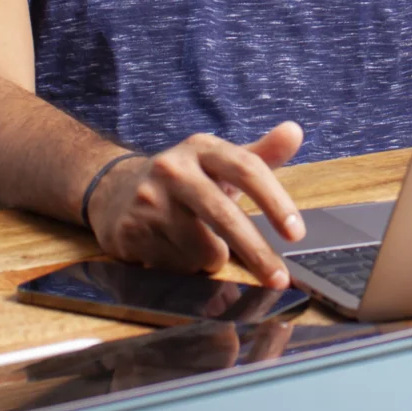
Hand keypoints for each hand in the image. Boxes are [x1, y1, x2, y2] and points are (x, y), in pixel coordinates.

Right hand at [88, 122, 307, 285]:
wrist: (115, 191)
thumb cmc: (185, 181)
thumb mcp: (219, 163)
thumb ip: (260, 154)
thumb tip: (295, 132)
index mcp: (202, 148)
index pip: (247, 170)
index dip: (275, 202)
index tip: (296, 233)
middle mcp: (173, 169)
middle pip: (224, 216)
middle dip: (256, 252)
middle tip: (278, 278)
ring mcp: (148, 200)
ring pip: (201, 250)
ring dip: (210, 260)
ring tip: (200, 246)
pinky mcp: (130, 231)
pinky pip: (175, 266)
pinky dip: (184, 268)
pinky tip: (173, 252)